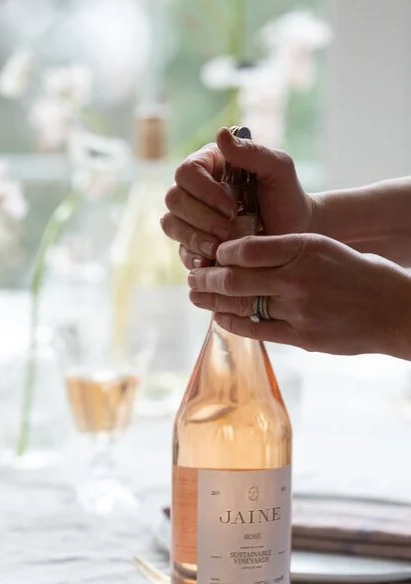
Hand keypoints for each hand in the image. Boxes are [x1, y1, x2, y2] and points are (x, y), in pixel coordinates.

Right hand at [161, 128, 314, 268]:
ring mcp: (190, 218)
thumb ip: (252, 152)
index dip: (204, 191)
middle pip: (173, 198)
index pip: (186, 172)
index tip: (232, 207)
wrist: (293, 234)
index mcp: (210, 165)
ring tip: (221, 248)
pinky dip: (192, 256)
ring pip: (170, 223)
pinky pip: (179, 249)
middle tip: (229, 231)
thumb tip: (220, 134)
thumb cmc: (287, 197)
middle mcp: (194, 190)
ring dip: (194, 238)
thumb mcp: (278, 169)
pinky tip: (212, 260)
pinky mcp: (192, 244)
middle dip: (200, 217)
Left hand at [187, 233, 410, 356]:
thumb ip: (284, 250)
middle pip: (234, 278)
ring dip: (211, 301)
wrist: (393, 309)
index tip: (212, 254)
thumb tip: (238, 254)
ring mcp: (299, 309)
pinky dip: (232, 322)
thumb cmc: (356, 274)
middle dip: (206, 278)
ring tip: (196, 295)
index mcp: (304, 247)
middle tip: (192, 277)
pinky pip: (255, 329)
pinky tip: (220, 316)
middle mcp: (299, 277)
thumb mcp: (323, 248)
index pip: (246, 247)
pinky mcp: (301, 337)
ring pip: (240, 305)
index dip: (221, 252)